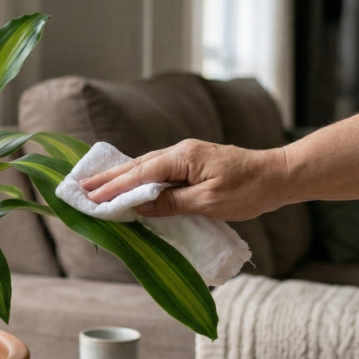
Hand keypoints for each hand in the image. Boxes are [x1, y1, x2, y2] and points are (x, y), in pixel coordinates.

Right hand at [78, 139, 291, 220]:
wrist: (278, 175)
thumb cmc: (249, 190)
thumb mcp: (210, 202)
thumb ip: (173, 203)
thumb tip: (141, 206)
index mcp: (182, 158)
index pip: (140, 175)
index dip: (114, 188)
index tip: (90, 198)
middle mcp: (180, 152)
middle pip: (136, 166)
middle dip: (108, 179)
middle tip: (80, 189)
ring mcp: (186, 156)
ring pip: (145, 166)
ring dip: (120, 177)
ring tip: (96, 187)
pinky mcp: (192, 163)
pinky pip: (156, 170)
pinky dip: (137, 177)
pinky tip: (128, 184)